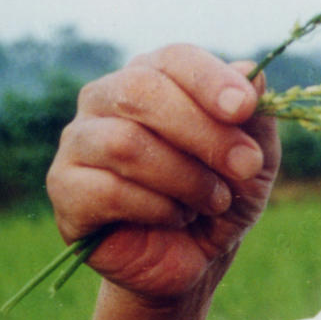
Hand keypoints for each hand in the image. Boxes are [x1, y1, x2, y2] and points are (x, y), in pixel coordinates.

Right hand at [46, 45, 280, 299]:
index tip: (245, 107)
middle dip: (203, 132)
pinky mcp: (65, 188)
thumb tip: (254, 70)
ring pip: (125, 143)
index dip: (210, 80)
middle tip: (245, 167)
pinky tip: (174, 217)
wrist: (194, 260)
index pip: (174, 58)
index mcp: (153, 77)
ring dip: (185, 177)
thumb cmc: (221, 198)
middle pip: (141, 91)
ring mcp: (78, 141)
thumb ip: (255, 117)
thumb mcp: (255, 160)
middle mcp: (106, 99)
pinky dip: (157, 208)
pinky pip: (108, 190)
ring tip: (213, 201)